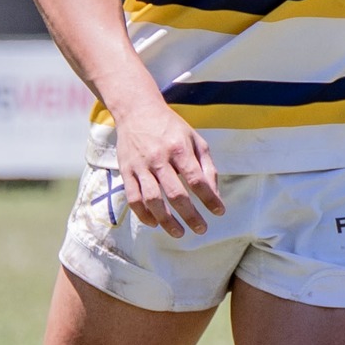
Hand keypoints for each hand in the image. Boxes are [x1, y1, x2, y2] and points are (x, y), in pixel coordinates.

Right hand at [115, 100, 224, 237]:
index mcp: (179, 148)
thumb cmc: (172, 128)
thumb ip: (207, 166)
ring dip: (166, 221)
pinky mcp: (126, 171)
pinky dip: (143, 214)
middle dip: (190, 215)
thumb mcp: (195, 140)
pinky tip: (155, 224)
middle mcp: (158, 158)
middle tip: (201, 229)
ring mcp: (140, 166)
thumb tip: (214, 194)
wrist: (137, 111)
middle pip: (175, 194)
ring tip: (179, 233)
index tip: (219, 212)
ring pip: (152, 200)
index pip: (196, 179)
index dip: (209, 198)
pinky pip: (133, 198)